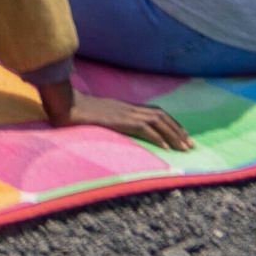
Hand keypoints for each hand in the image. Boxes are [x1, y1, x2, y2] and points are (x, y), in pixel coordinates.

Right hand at [61, 91, 189, 149]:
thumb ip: (108, 120)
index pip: (154, 111)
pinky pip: (144, 128)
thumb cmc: (75, 112)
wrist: (64, 106)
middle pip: (160, 115)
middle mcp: (128, 108)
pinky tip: (167, 148)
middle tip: (191, 144)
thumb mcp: (97, 117)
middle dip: (178, 130)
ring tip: (185, 147)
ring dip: (174, 134)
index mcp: (124, 107)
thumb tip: (114, 129)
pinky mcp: (120, 120)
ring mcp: (125, 112)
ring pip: (157, 120)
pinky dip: (158, 137)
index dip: (170, 122)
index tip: (182, 135)